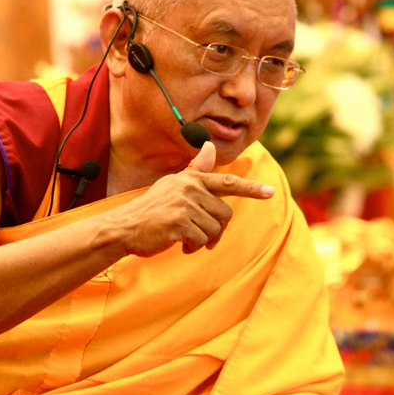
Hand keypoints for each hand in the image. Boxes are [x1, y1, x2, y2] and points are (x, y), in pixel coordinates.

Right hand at [109, 142, 273, 256]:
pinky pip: (202, 240)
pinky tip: (180, 245)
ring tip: (185, 239)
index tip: (270, 193)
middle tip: (201, 238)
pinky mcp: (179, 222)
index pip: (227, 182)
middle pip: (224, 214)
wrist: (124, 227)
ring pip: (214, 230)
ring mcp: (184, 205)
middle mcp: (189, 188)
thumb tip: (210, 147)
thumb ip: (195, 170)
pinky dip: (193, 247)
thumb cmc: (151, 210)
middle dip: (216, 230)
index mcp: (191, 179)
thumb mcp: (173, 186)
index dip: (250, 189)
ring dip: (202, 241)